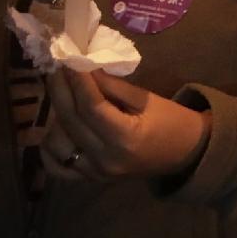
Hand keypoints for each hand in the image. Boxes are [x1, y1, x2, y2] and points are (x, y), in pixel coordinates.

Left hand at [42, 69, 211, 180]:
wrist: (185, 153)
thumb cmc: (172, 121)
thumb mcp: (148, 99)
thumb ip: (114, 87)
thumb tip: (85, 67)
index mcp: (126, 138)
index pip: (91, 107)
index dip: (77, 81)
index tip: (68, 59)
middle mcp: (105, 159)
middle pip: (71, 122)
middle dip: (60, 90)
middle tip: (55, 67)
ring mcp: (95, 173)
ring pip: (57, 144)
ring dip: (56, 117)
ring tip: (64, 96)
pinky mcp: (90, 179)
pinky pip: (58, 166)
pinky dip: (51, 148)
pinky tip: (58, 128)